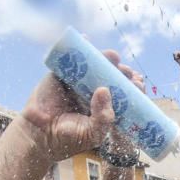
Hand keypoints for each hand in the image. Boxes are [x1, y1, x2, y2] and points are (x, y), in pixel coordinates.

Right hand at [21, 49, 141, 162]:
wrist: (40, 137)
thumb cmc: (68, 138)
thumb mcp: (92, 133)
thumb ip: (103, 118)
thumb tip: (104, 89)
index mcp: (103, 107)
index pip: (121, 94)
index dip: (131, 88)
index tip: (139, 84)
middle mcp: (92, 93)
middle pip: (110, 77)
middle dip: (120, 72)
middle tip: (127, 71)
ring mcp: (77, 83)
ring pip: (93, 67)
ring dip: (105, 59)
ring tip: (113, 57)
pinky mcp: (61, 75)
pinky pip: (70, 59)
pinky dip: (78, 49)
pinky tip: (87, 41)